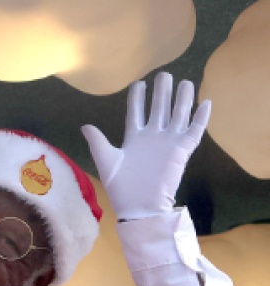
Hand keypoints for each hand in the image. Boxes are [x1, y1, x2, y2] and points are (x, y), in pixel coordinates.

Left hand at [81, 72, 209, 220]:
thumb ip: (97, 142)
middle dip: (162, 91)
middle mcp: (152, 137)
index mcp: (134, 139)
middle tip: (164, 74)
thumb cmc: (121, 188)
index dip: (137, 98)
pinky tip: (205, 102)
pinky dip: (200, 117)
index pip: (136, 112)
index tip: (138, 83)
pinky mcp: (182, 150)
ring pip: (178, 114)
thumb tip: (84, 126)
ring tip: (185, 82)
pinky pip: (194, 130)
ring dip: (182, 99)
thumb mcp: (106, 162)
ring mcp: (168, 142)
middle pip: (159, 108)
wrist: (139, 207)